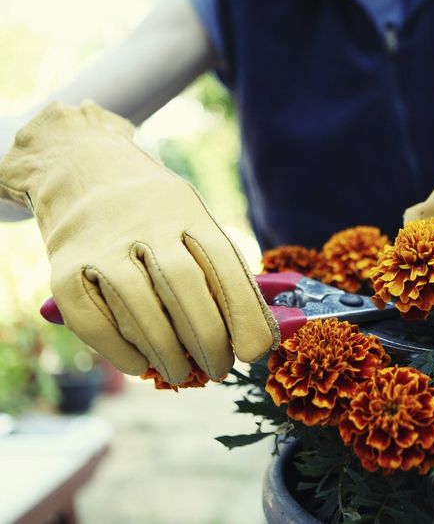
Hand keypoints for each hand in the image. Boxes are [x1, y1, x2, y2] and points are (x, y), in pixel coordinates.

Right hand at [0, 102, 278, 383]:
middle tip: (220, 370)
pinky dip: (117, 350)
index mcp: (186, 209)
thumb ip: (222, 272)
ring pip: (138, 305)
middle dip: (208, 338)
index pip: (223, 261)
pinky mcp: (61, 267)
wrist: (75, 167)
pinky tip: (139, 365)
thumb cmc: (153, 215)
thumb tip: (264, 335)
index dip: (244, 311)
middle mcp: (145, 221)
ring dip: (166, 351)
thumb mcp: (191, 221)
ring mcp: (100, 243)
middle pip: (183, 285)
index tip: (256, 351)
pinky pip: (90, 318)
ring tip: (182, 374)